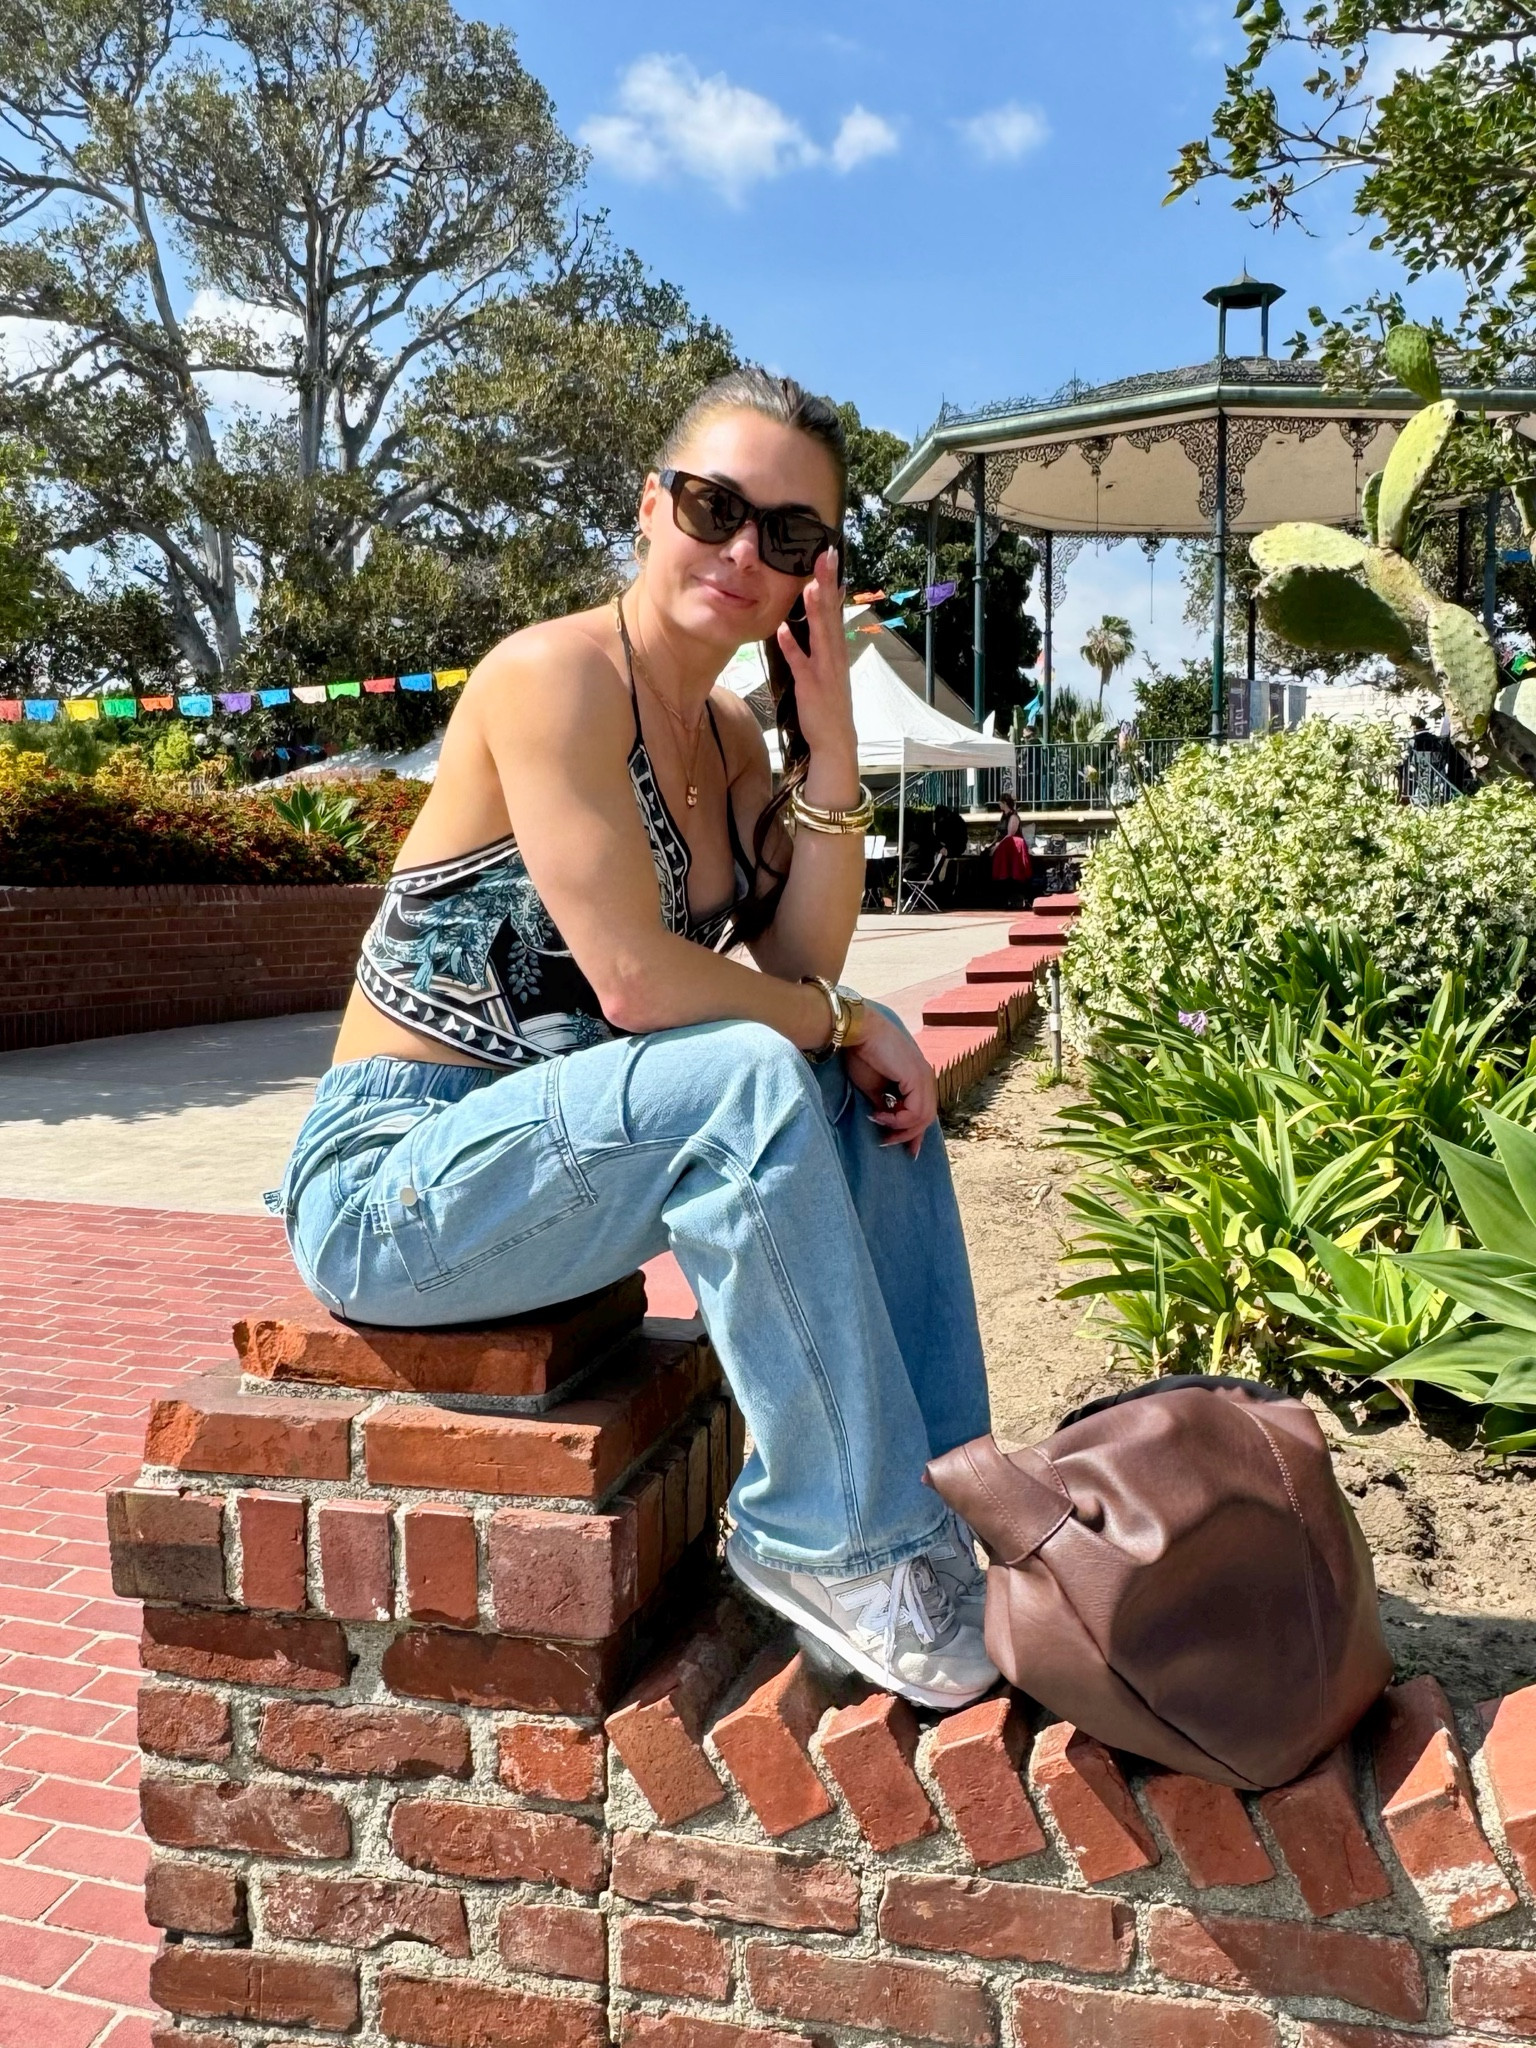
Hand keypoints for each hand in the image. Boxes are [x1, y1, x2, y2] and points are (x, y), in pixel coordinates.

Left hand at [775, 548, 854, 768]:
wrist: (836, 740)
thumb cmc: (829, 704)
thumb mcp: (828, 669)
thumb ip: (822, 643)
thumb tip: (818, 616)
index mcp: (837, 650)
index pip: (835, 610)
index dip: (833, 583)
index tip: (830, 556)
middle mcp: (834, 655)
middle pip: (831, 614)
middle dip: (828, 585)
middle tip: (826, 556)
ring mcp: (824, 670)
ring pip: (820, 634)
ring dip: (815, 610)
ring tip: (810, 584)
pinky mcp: (811, 686)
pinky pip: (800, 664)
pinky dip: (792, 647)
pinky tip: (782, 629)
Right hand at [844, 1005, 937, 1157]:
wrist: (859, 1032)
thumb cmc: (863, 1055)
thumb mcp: (874, 1087)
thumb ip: (885, 1104)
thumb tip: (887, 1120)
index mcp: (918, 1078)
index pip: (924, 1111)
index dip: (916, 1133)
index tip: (909, 1152)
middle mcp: (926, 1078)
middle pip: (926, 1118)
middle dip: (907, 1135)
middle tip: (885, 1141)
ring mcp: (925, 1077)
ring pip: (923, 1118)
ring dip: (900, 1127)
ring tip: (879, 1122)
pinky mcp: (918, 1078)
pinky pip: (916, 1112)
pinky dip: (898, 1119)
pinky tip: (881, 1115)